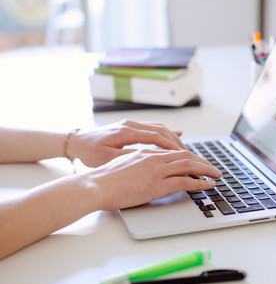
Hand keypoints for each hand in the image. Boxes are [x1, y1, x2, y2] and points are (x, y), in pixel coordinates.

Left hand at [69, 119, 185, 166]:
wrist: (77, 142)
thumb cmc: (90, 152)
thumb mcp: (107, 158)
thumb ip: (129, 157)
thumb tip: (150, 158)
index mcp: (126, 131)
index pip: (156, 136)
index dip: (172, 146)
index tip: (184, 156)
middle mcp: (130, 124)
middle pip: (161, 130)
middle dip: (177, 142)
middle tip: (189, 155)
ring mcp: (131, 124)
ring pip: (158, 128)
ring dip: (172, 138)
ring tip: (184, 150)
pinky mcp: (130, 127)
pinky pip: (152, 127)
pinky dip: (165, 133)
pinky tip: (175, 136)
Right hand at [87, 149, 221, 210]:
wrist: (95, 185)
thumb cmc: (105, 178)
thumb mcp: (124, 164)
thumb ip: (138, 163)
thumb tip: (147, 169)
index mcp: (146, 153)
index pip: (174, 151)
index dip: (189, 156)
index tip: (198, 161)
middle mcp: (154, 158)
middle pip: (185, 155)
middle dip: (202, 161)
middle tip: (212, 167)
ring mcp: (156, 171)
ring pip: (188, 165)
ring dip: (205, 169)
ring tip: (216, 174)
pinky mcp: (156, 185)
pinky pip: (184, 182)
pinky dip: (199, 182)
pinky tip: (208, 184)